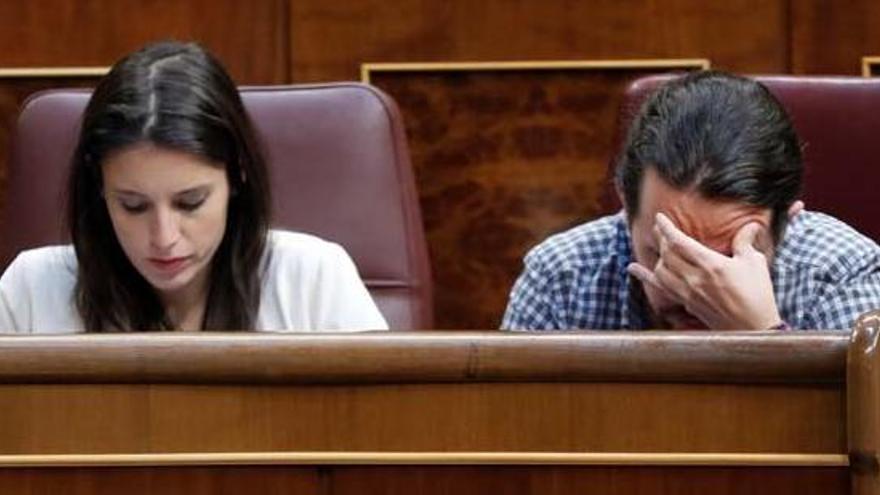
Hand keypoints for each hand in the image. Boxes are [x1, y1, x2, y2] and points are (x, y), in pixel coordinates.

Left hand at [627, 213, 781, 329]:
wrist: (753, 329)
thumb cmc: (758, 295)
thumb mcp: (754, 264)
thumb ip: (745, 242)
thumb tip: (750, 224)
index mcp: (711, 265)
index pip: (679, 242)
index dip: (666, 228)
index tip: (659, 217)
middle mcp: (694, 279)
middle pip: (667, 254)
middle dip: (661, 238)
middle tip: (660, 228)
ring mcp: (687, 293)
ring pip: (660, 270)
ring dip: (658, 255)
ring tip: (660, 246)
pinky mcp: (686, 304)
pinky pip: (660, 288)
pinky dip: (645, 277)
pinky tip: (633, 268)